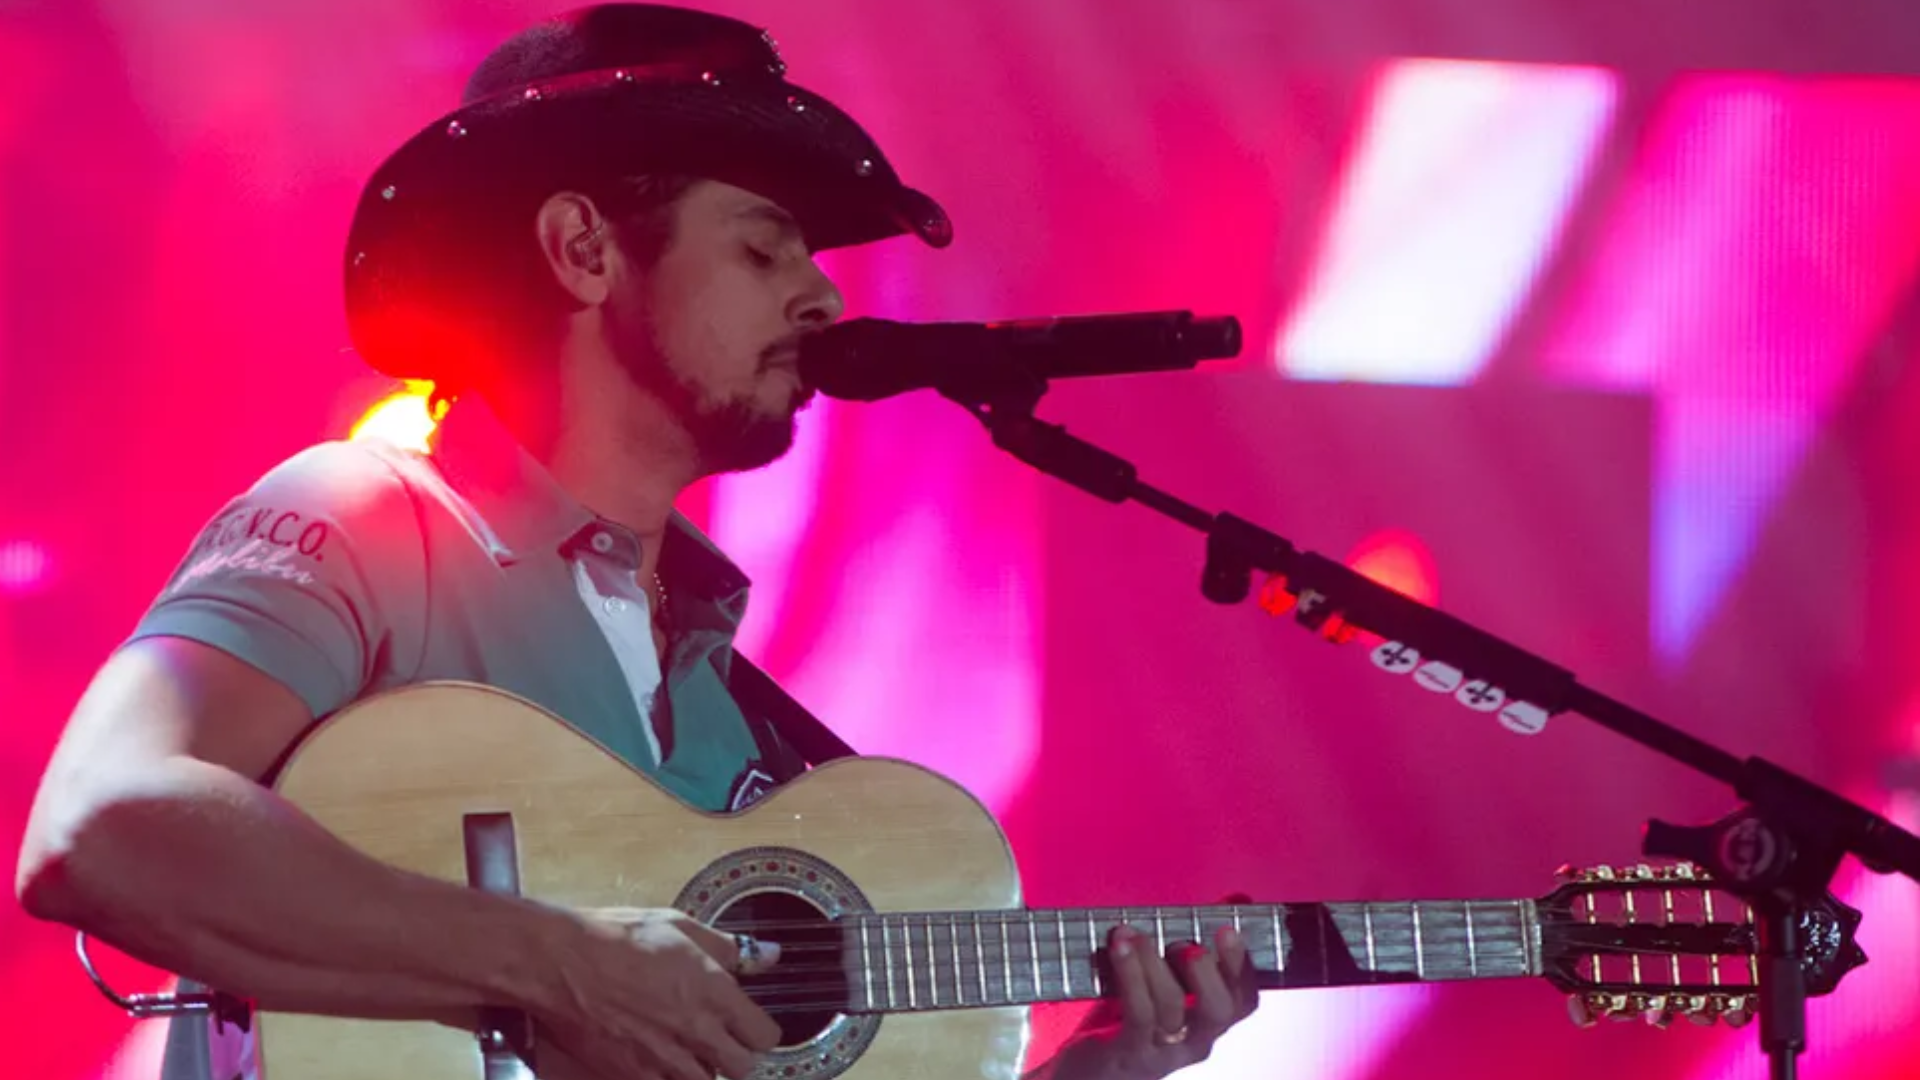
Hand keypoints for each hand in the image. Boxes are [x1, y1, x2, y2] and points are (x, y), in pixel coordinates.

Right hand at [533, 907, 781, 1079]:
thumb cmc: (616, 937)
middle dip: (734, 1055)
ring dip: (699, 1070)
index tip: (748, 1024)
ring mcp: (663, 1060)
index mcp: (713, 993)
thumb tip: (769, 954)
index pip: (764, 1037)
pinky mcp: (631, 1076)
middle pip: (742, 1069)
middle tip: (717, 1038)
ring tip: (682, 1048)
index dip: (759, 1031)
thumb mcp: (679, 927)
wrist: (558, 963)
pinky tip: (653, 1058)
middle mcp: (695, 1032)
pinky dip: (664, 1077)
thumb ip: (730, 948)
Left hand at [1044, 919, 1258, 1079]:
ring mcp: (1164, 1051)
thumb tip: (1237, 898)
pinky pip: (1137, 1015)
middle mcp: (1195, 1039)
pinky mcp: (1131, 1053)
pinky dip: (1129, 976)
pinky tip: (1118, 946)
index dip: (1242, 966)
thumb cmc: (1132, 1014)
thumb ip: (1200, 940)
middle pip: (1219, 1011)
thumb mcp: (1167, 975)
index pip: (1244, 1000)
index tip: (1228, 927)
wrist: (1088, 1071)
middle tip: (1188, 945)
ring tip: (1132, 934)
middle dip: (1207, 972)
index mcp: (1209, 1020)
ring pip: (1171, 1008)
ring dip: (1152, 965)